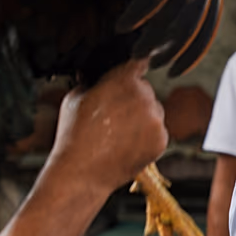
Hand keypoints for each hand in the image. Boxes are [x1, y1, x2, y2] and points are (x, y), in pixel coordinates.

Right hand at [44, 59, 166, 194]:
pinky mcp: (162, 140)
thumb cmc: (74, 134)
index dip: (136, 66)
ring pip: (153, 111)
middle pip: (145, 90)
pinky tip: (126, 144)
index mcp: (125, 81)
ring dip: (141, 117)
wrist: (81, 172)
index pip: (139, 63)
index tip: (138, 65)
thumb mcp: (75, 97)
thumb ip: (94, 82)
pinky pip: (157, 131)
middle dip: (133, 97)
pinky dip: (146, 136)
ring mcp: (156, 120)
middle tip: (113, 114)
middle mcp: (146, 98)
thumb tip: (99, 78)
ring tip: (117, 133)